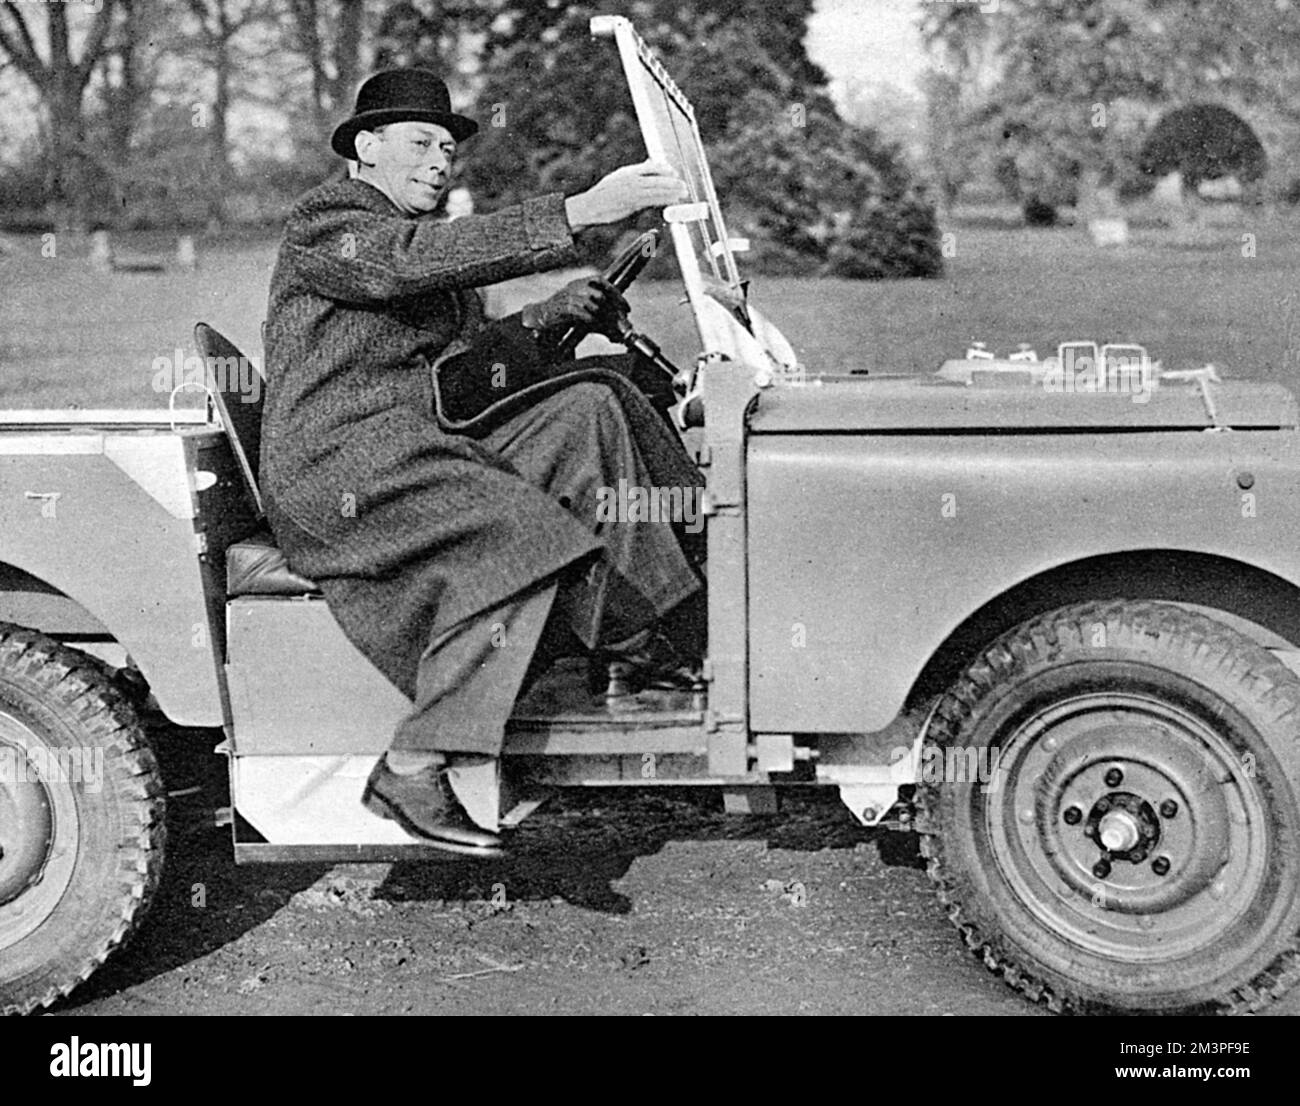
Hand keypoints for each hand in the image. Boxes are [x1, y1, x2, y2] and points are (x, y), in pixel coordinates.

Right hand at [521, 277, 628, 332]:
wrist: (540, 316)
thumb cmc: (562, 313)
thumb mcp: (580, 307)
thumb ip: (597, 313)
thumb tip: (615, 326)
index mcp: (579, 282)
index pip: (601, 281)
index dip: (616, 294)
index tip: (626, 308)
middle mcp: (575, 287)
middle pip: (601, 294)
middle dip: (613, 308)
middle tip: (620, 318)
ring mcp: (569, 297)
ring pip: (594, 306)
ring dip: (603, 317)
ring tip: (606, 326)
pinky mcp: (565, 309)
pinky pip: (585, 315)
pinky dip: (593, 322)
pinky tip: (594, 326)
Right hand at [564, 160, 687, 228]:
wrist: (590, 206)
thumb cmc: (604, 195)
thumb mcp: (619, 178)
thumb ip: (636, 172)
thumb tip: (650, 163)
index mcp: (629, 171)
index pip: (652, 166)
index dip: (666, 170)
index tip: (674, 174)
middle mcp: (632, 178)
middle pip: (658, 178)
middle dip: (673, 182)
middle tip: (684, 185)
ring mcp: (632, 190)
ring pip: (657, 189)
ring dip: (672, 192)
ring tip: (683, 193)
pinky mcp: (632, 203)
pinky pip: (652, 200)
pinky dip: (664, 200)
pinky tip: (672, 201)